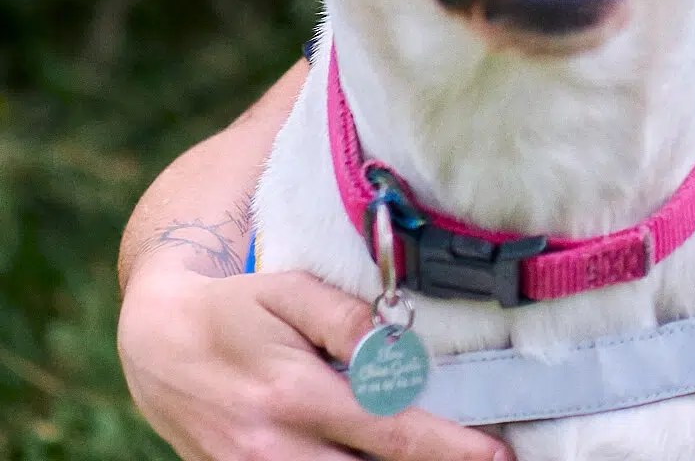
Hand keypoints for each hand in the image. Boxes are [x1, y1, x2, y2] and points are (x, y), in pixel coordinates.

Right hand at [117, 262, 513, 460]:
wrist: (158, 348)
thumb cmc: (236, 309)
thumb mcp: (288, 291)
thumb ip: (344, 317)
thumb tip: (398, 344)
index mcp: (293, 394)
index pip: (389, 430)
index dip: (449, 448)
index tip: (496, 454)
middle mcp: (274, 449)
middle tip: (484, 458)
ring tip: (440, 454)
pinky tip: (379, 456)